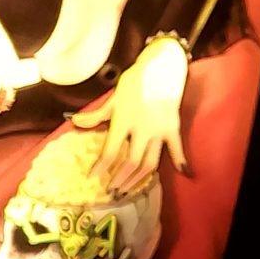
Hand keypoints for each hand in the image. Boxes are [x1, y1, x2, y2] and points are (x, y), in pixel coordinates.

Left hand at [70, 34, 190, 194]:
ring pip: (150, 162)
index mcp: (124, 121)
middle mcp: (142, 129)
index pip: (111, 150)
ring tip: (128, 190)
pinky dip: (181, 161)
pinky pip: (177, 148)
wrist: (162, 68)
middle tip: (111, 191)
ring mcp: (160, 130)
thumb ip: (96, 115)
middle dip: (119, 179)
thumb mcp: (113, 98)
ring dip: (138, 179)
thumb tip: (74, 122)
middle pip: (131, 162)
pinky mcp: (174, 128)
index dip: (101, 167)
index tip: (92, 177)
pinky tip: (186, 174)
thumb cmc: (135, 83)